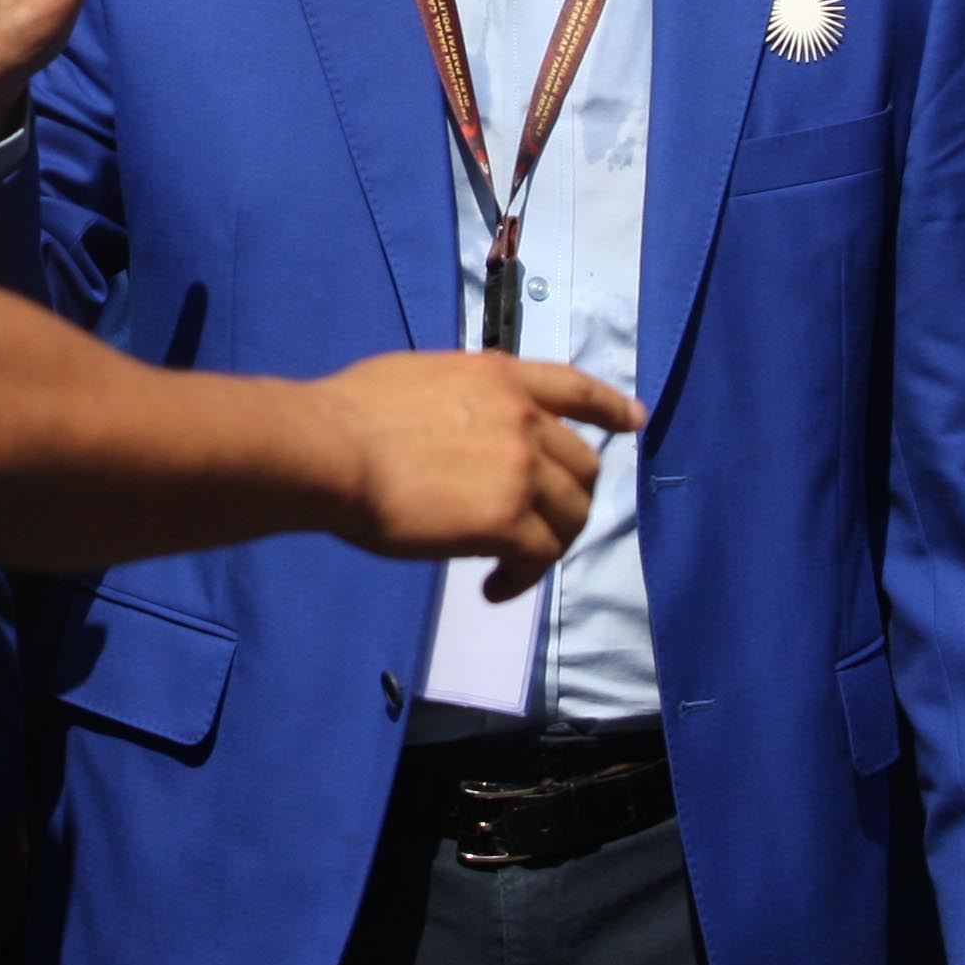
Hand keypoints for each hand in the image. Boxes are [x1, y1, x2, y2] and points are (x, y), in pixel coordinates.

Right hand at [313, 349, 642, 598]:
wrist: (330, 450)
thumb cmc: (350, 415)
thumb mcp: (422, 378)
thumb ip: (463, 398)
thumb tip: (462, 428)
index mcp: (500, 377)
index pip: (575, 388)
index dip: (610, 407)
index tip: (634, 420)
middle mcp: (523, 417)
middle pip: (583, 465)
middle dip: (569, 498)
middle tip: (538, 526)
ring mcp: (521, 469)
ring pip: (572, 515)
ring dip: (549, 543)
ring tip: (511, 565)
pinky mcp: (508, 520)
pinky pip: (540, 556)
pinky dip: (522, 577)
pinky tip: (492, 587)